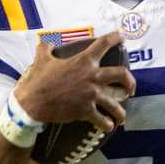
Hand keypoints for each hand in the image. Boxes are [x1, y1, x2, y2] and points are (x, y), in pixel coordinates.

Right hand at [12, 31, 134, 132]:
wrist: (33, 102)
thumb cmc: (38, 80)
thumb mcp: (42, 59)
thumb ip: (46, 49)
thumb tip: (45, 44)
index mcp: (83, 61)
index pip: (103, 44)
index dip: (115, 38)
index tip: (121, 37)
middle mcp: (92, 77)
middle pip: (121, 74)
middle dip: (130, 81)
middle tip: (131, 88)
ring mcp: (91, 95)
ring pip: (115, 104)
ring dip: (120, 112)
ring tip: (121, 117)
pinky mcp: (86, 110)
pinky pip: (102, 120)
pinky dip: (107, 125)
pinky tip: (108, 127)